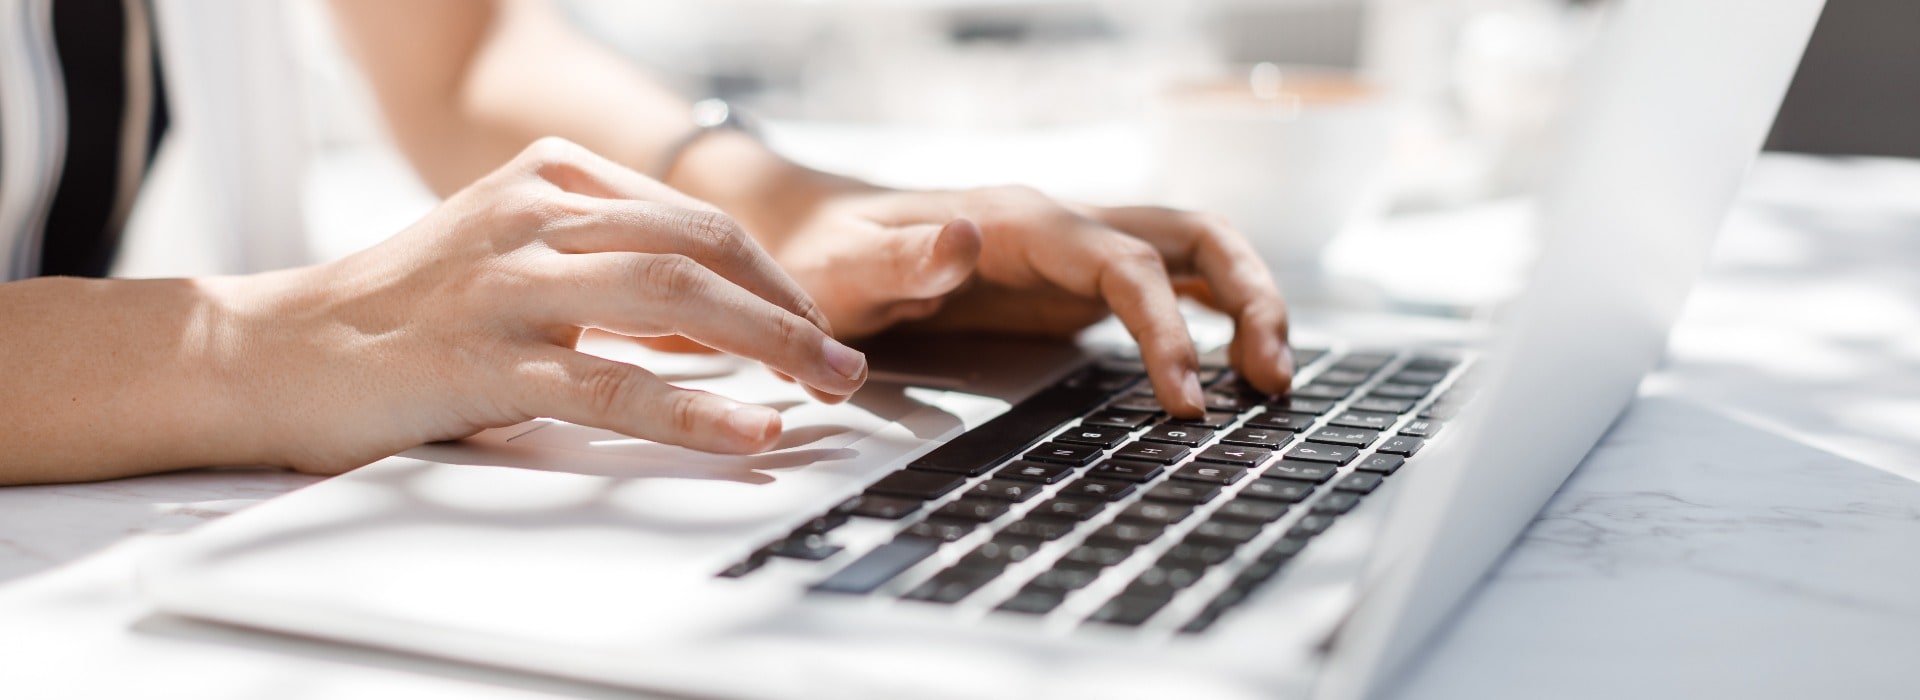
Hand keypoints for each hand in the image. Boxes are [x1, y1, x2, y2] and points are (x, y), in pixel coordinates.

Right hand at [212, 138, 867, 472]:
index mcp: (549, 176)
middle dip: (790, 308)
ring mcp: (508, 282)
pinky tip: (751, 429)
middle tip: (844, 362)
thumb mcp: (515, 253)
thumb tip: (718, 318)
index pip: (696, 219)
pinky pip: (614, 382)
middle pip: (702, 248)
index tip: (813, 329)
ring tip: (828, 386)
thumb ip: (607, 265)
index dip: (772, 278)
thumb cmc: (408, 310)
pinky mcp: (485, 357)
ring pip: (674, 299)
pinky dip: (697, 409)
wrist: (278, 349)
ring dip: (769, 344)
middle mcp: (535, 215)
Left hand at [764, 186, 1292, 416]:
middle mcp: (1065, 227)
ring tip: (1273, 381)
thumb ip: (905, 261)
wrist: (816, 235)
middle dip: (1250, 298)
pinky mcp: (1078, 283)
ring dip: (1248, 304)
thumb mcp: (847, 268)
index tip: (1186, 398)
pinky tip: (1231, 371)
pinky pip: (1169, 286)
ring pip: (1196, 254)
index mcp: (1023, 223)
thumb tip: (965, 241)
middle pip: (1194, 237)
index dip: (1168, 329)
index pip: (1127, 264)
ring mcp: (1078, 252)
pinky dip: (1214, 319)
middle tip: (1272, 381)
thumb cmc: (830, 255)